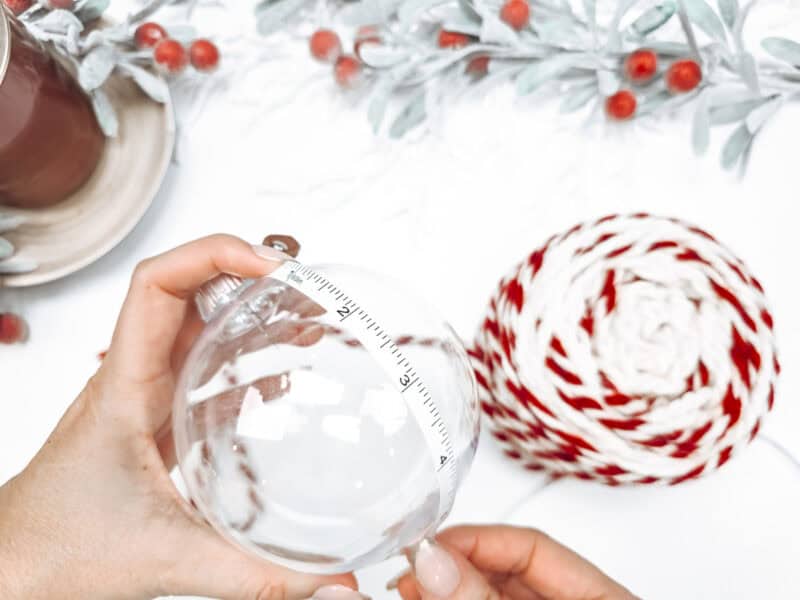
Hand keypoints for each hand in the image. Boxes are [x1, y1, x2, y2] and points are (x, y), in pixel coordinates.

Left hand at [0, 235, 363, 599]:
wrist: (14, 570)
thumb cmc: (55, 551)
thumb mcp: (166, 560)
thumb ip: (255, 576)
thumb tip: (335, 586)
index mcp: (125, 385)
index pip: (158, 284)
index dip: (216, 254)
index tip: (272, 266)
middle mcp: (135, 377)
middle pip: (190, 291)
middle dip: (251, 279)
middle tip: (308, 294)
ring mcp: (145, 394)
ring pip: (198, 327)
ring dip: (251, 315)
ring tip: (306, 325)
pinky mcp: (156, 417)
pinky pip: (203, 367)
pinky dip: (244, 359)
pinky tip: (278, 381)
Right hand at [394, 525, 637, 599]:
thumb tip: (435, 561)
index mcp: (603, 598)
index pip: (532, 546)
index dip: (476, 539)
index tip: (430, 545)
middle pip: (503, 572)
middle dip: (451, 568)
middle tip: (410, 571)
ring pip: (486, 596)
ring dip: (444, 589)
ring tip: (405, 588)